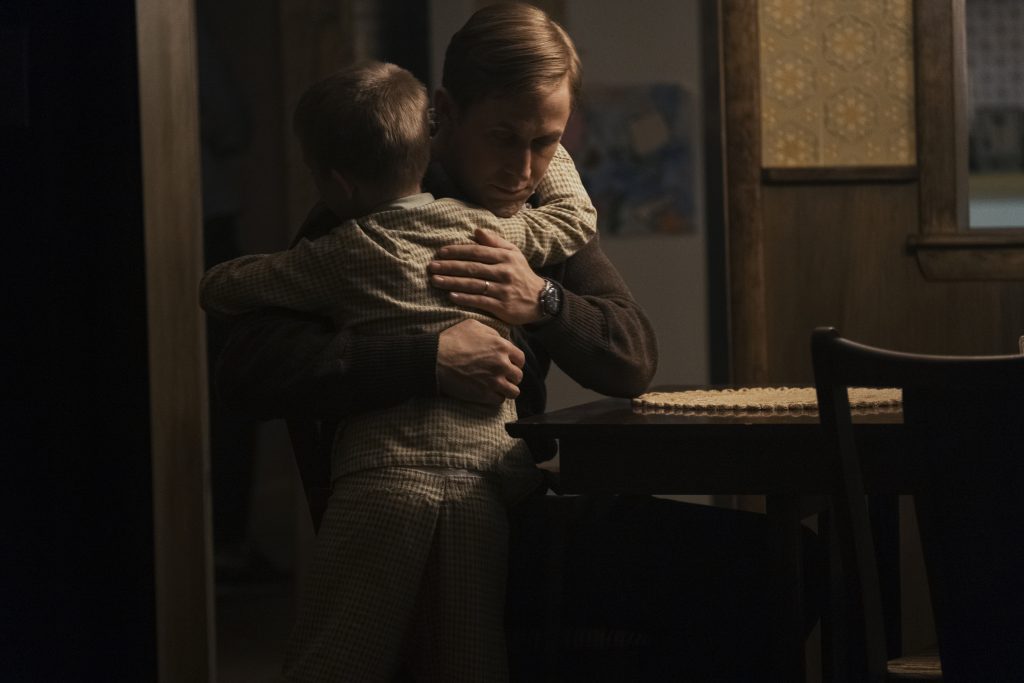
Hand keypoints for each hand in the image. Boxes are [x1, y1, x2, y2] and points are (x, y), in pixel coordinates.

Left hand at [429, 229, 545, 324]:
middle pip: (472, 268)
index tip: (440, 252)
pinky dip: (465, 299)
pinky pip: (480, 301)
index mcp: (505, 257)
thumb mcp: (514, 254)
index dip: (457, 251)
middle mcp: (504, 272)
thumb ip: (495, 242)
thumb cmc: (521, 274)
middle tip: (432, 267)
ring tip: (435, 281)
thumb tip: (476, 231)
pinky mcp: (502, 307)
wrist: (541, 300)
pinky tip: (451, 296)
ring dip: (452, 282)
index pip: (477, 252)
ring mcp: (503, 290)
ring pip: (473, 285)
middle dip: (449, 267)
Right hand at [436, 319, 524, 404]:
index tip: (508, 364)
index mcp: (501, 347)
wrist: (435, 359)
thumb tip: (500, 339)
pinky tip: (489, 393)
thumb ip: (491, 332)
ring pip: (513, 391)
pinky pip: (500, 400)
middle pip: (518, 376)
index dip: (515, 362)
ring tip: (498, 387)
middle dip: (511, 376)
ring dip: (507, 389)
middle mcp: (501, 365)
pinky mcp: (485, 394)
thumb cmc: (452, 340)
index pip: (520, 359)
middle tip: (501, 376)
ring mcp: (494, 381)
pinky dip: (496, 397)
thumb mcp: (473, 325)